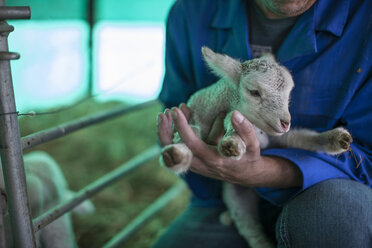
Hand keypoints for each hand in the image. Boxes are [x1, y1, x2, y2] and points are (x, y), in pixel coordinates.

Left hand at [157, 105, 301, 187]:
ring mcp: (194, 166)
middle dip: (164, 132)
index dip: (181, 126)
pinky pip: (175, 152)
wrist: (247, 175)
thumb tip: (235, 114)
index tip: (176, 110)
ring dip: (166, 133)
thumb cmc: (249, 157)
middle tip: (164, 113)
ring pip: (171, 152)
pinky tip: (174, 123)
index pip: (191, 143)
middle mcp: (200, 165)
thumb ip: (245, 129)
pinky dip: (171, 137)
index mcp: (214, 160)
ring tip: (166, 114)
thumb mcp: (252, 144)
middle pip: (172, 151)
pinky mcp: (193, 164)